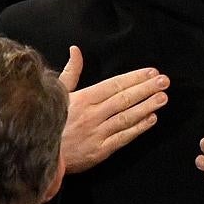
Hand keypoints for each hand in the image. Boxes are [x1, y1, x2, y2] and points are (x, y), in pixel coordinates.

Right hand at [59, 45, 169, 172]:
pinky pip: (123, 137)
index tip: (152, 72)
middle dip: (146, 89)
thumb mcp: (57, 93)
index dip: (135, 78)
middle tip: (165, 82)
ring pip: (126, 117)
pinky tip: (151, 119)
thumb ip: (71, 71)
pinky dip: (138, 128)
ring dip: (146, 106)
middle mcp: (91, 114)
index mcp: (83, 98)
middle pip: (124, 99)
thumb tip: (76, 50)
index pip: (114, 84)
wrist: (39, 154)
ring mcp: (97, 133)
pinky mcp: (100, 150)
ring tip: (162, 98)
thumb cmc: (49, 121)